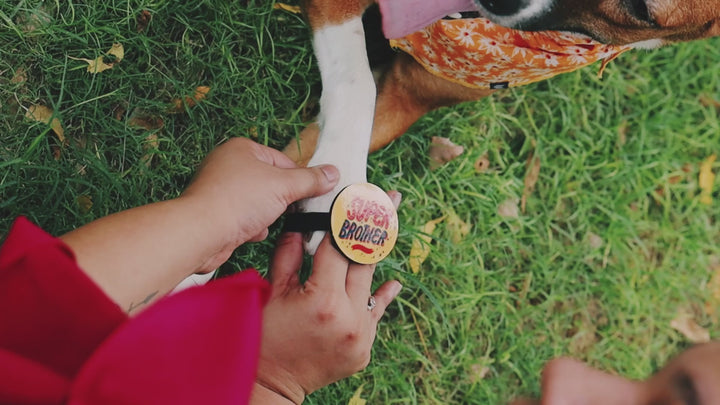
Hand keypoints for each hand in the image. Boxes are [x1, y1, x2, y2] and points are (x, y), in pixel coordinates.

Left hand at [61, 138, 338, 313]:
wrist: (202, 233)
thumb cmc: (238, 200)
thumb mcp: (284, 186)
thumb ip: (311, 180)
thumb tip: (333, 173)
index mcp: (242, 148)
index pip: (283, 160)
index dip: (298, 178)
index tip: (311, 193)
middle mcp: (228, 165)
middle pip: (271, 183)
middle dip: (280, 201)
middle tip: (287, 210)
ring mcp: (220, 190)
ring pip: (259, 204)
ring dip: (266, 216)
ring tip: (261, 221)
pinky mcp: (216, 214)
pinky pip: (244, 219)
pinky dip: (251, 227)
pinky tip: (248, 232)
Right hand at [252, 193, 401, 403]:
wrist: (271, 384)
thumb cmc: (264, 337)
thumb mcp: (273, 292)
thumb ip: (289, 255)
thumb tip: (302, 224)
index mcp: (323, 299)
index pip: (340, 248)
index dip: (348, 218)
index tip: (362, 194)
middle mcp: (349, 317)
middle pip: (365, 261)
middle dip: (375, 226)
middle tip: (391, 198)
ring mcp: (361, 335)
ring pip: (371, 284)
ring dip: (375, 256)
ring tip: (389, 225)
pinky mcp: (365, 348)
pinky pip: (375, 314)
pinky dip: (381, 297)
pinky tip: (395, 282)